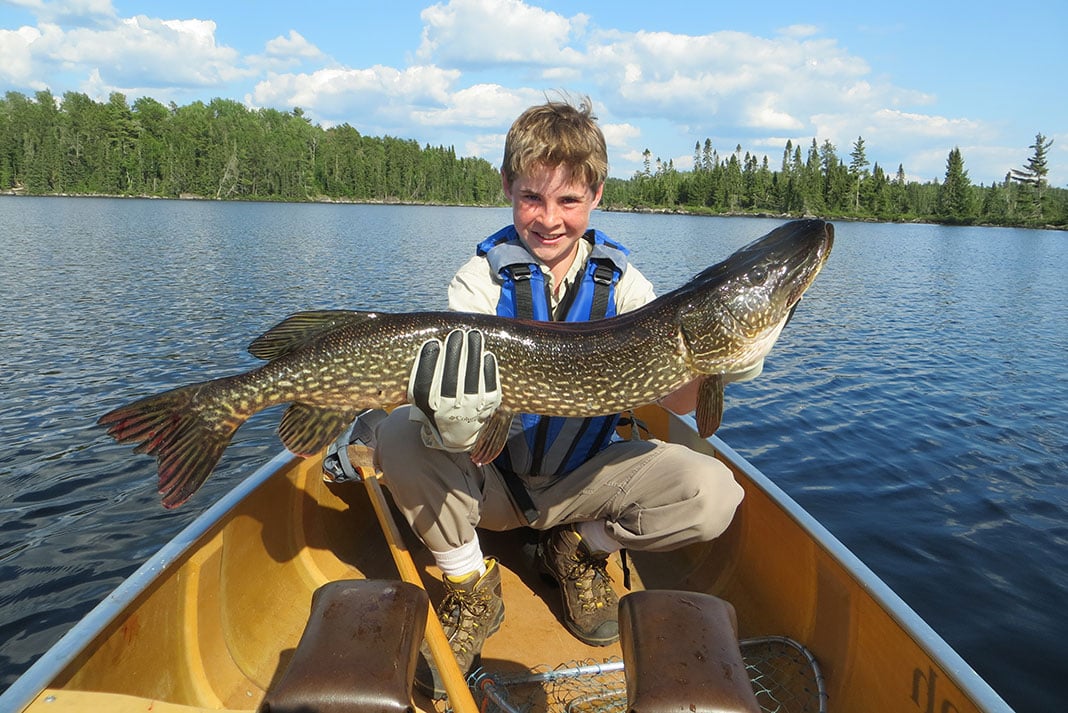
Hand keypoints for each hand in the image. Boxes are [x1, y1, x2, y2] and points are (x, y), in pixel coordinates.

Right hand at [407, 329, 500, 451]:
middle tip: (457, 333)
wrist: (459, 433)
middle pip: (451, 381)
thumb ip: (423, 371)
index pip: (424, 385)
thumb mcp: (423, 394)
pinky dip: (489, 369)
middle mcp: (448, 410)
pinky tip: (486, 354)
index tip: (433, 342)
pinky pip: (491, 387)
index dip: (428, 362)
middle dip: (454, 354)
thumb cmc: (439, 403)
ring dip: (473, 356)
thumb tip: (430, 340)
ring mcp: (471, 409)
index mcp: (427, 406)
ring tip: (473, 335)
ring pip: (472, 381)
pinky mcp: (490, 405)